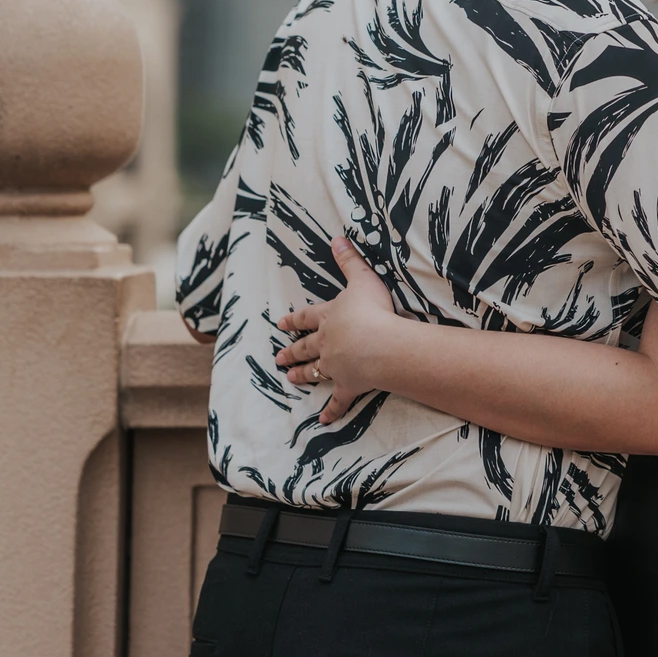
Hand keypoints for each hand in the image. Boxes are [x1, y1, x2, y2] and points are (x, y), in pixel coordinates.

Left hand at [275, 236, 400, 422]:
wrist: (379, 343)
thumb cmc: (372, 310)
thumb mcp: (361, 279)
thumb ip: (349, 260)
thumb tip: (337, 237)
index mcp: (329, 317)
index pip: (307, 317)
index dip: (294, 320)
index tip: (280, 325)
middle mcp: (327, 343)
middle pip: (305, 347)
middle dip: (292, 351)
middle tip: (278, 358)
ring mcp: (335, 366)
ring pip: (314, 371)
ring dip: (303, 375)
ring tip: (290, 378)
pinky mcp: (348, 385)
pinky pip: (338, 400)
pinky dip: (332, 410)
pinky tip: (323, 419)